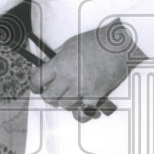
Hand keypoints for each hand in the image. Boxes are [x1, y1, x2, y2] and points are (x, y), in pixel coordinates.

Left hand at [29, 21, 144, 119]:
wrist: (119, 45)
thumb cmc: (95, 41)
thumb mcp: (69, 44)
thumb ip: (55, 58)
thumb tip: (43, 67)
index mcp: (59, 63)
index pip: (37, 80)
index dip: (35, 86)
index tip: (37, 88)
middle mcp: (68, 77)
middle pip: (49, 97)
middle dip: (50, 95)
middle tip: (55, 92)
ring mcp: (82, 88)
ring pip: (65, 105)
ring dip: (67, 101)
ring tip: (72, 94)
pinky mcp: (96, 96)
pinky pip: (83, 111)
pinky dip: (82, 110)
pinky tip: (84, 104)